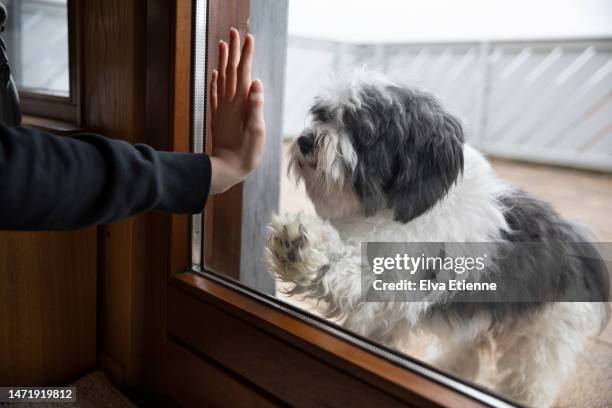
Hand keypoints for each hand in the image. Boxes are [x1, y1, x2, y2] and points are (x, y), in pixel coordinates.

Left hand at [209, 28, 264, 193]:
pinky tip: (215, 73)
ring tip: (223, 44)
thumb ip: (256, 106)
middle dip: (234, 51)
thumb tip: (256, 82)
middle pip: (231, 71)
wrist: (226, 169)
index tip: (249, 37)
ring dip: (223, 61)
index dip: (246, 55)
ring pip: (222, 79)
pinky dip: (215, 81)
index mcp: (241, 105)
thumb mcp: (256, 132)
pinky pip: (215, 94)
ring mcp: (222, 109)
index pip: (244, 73)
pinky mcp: (218, 117)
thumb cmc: (245, 154)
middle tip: (235, 32)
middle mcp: (230, 103)